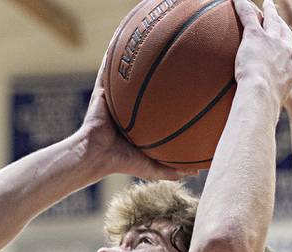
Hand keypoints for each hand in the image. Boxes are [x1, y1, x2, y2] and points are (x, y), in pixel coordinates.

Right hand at [77, 53, 188, 180]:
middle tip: (177, 64)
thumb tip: (195, 173)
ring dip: (135, 60)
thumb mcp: (150, 167)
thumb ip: (171, 169)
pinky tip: (124, 39)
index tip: (186, 90)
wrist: (95, 155)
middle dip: (158, 75)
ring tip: (152, 43)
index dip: (168, 97)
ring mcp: (113, 98)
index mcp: (136, 123)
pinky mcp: (101, 90)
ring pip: (126, 75)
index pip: (155, 106)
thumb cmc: (120, 162)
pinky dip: (113, 54)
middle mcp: (125, 107)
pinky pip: (107, 69)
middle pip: (144, 87)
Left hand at [231, 0, 291, 102]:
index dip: (287, 51)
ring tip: (267, 3)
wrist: (262, 96)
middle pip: (285, 33)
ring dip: (269, 10)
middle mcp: (286, 52)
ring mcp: (272, 42)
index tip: (284, 50)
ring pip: (271, 20)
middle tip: (279, 17)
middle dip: (282, 24)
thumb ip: (269, 104)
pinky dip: (242, 6)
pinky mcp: (256, 36)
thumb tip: (260, 116)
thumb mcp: (273, 106)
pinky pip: (249, 16)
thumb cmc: (266, 106)